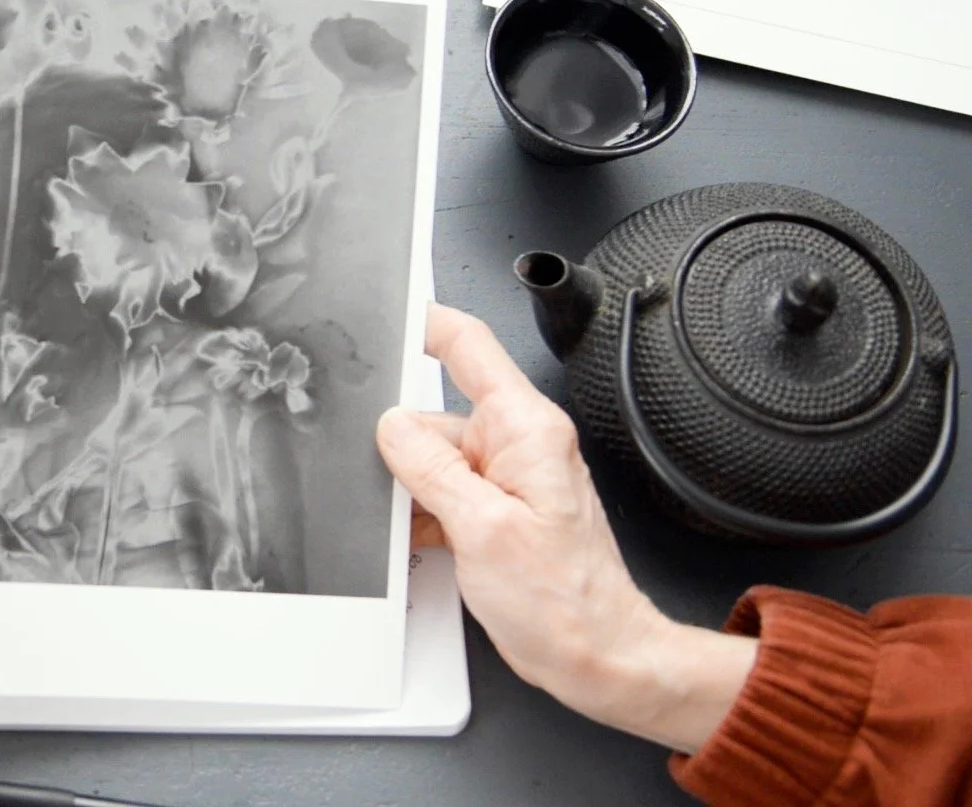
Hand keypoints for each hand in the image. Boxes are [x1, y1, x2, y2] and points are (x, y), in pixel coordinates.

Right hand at [379, 304, 755, 754]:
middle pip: (436, 413)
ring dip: (413, 488)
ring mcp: (506, 477)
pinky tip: (424, 542)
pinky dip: (424, 513)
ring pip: (432, 458)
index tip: (378, 320)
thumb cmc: (565, 601)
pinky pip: (443, 491)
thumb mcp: (481, 529)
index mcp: (524, 428)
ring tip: (423, 528)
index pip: (468, 346)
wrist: (599, 656)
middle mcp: (517, 444)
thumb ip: (430, 468)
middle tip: (393, 481)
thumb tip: (391, 426)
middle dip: (401, 442)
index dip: (421, 324)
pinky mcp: (496, 510)